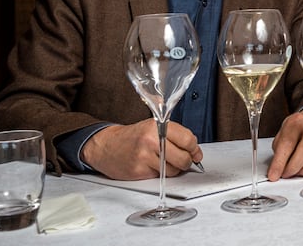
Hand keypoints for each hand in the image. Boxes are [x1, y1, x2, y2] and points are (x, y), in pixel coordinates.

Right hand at [81, 120, 201, 179]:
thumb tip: (195, 152)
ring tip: (165, 162)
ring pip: (173, 170)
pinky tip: (153, 166)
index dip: (195, 149)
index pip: (188, 140)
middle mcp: (152, 140)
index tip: (196, 153)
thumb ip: (175, 136)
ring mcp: (145, 157)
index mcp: (158, 126)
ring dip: (174, 169)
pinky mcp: (139, 171)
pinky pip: (160, 177)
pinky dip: (161, 174)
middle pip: (183, 158)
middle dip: (187, 161)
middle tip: (184, 160)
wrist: (106, 146)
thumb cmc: (133, 137)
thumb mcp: (154, 127)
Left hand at [267, 107, 302, 180]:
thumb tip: (276, 170)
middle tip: (286, 174)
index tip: (273, 175)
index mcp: (298, 121)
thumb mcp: (283, 133)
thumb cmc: (297, 129)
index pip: (287, 144)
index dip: (279, 163)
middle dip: (293, 167)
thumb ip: (279, 150)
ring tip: (297, 171)